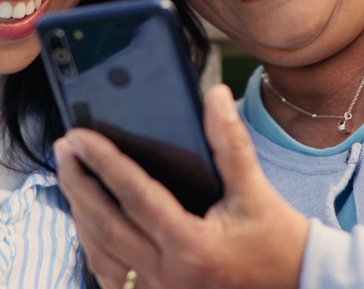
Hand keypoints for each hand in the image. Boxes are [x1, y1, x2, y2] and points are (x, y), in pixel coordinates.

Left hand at [54, 84, 308, 288]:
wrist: (300, 288)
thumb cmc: (279, 242)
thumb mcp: (256, 190)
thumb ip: (230, 141)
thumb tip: (215, 95)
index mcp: (192, 244)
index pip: (133, 194)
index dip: (103, 161)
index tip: (79, 136)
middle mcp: (170, 274)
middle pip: (105, 224)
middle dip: (77, 183)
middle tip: (63, 149)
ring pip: (101, 253)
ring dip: (79, 214)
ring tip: (70, 178)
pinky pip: (112, 278)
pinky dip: (94, 247)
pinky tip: (86, 222)